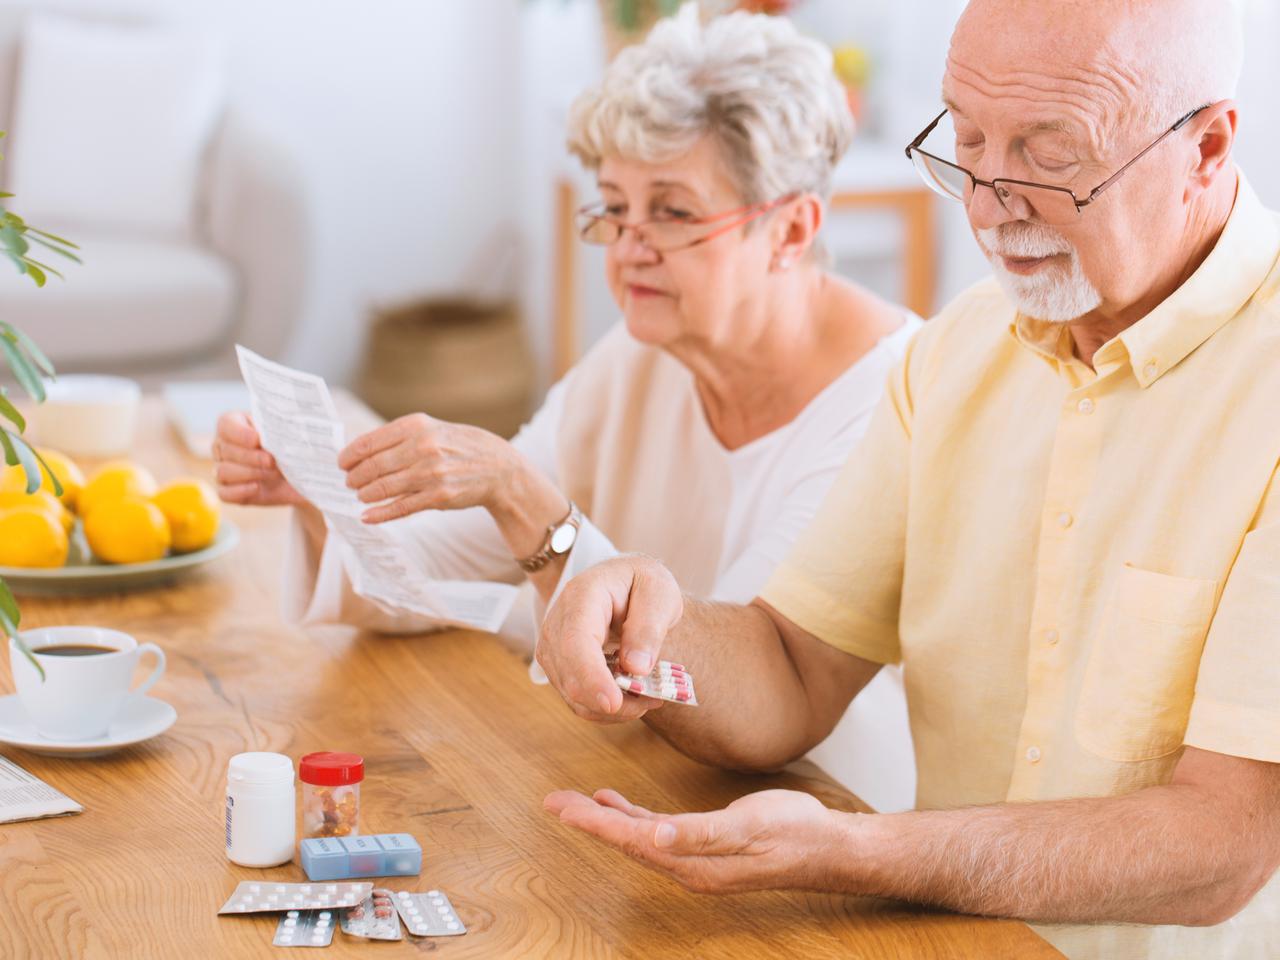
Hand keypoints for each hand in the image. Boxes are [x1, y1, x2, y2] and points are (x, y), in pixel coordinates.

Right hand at [212, 411, 304, 506]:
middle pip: (226, 451)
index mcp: (234, 424)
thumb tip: (280, 431)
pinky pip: (225, 494)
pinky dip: (241, 491)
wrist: (299, 473)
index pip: (226, 425)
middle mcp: (223, 446)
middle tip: (273, 461)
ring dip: (251, 473)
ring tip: (273, 473)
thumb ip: (278, 428)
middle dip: (252, 457)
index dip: (240, 433)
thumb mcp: (287, 433)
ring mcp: (222, 469)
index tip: (258, 440)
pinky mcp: (228, 492)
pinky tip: (257, 487)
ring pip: (223, 472)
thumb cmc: (290, 446)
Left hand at [338, 414, 517, 522]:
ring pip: (383, 488)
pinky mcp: (438, 497)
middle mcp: (423, 447)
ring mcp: (430, 473)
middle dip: (355, 478)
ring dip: (365, 494)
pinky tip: (367, 516)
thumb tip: (361, 452)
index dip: (349, 456)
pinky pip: (400, 508)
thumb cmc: (460, 447)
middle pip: (373, 467)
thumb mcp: (432, 429)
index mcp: (416, 425)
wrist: (498, 468)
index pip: (369, 442)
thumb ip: (400, 437)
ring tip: (360, 496)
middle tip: (349, 483)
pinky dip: (379, 514)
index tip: (342, 464)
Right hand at [536, 555, 682, 722]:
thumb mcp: (658, 594)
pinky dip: (605, 708)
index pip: (575, 641)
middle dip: (610, 700)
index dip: (591, 676)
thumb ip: (648, 628)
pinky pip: (576, 698)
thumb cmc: (642, 583)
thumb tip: (636, 668)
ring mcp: (552, 646)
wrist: (624, 582)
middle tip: (654, 700)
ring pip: (572, 694)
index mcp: (582, 595)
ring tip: (649, 697)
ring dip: (612, 707)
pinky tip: (632, 697)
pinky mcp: (558, 665)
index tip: (613, 702)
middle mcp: (557, 622)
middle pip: (569, 674)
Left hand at [544, 787, 845, 893]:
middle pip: (626, 841)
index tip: (562, 808)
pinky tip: (618, 803)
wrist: (826, 845)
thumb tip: (657, 837)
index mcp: (694, 863)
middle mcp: (688, 866)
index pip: (631, 841)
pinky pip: (657, 833)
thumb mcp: (749, 826)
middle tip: (554, 802)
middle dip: (589, 821)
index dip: (595, 823)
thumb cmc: (793, 832)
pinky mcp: (705, 845)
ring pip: (638, 837)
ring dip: (606, 819)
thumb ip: (702, 833)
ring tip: (575, 802)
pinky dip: (633, 817)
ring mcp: (696, 858)